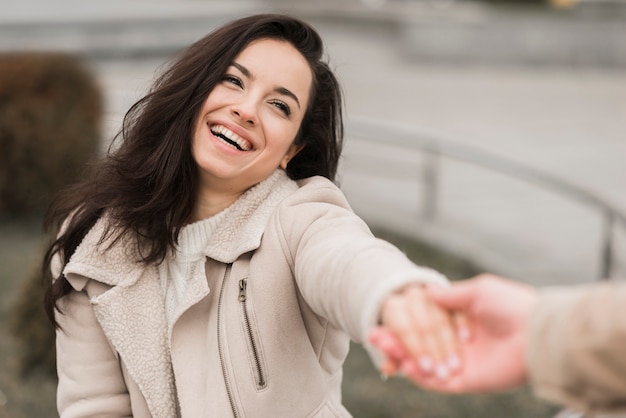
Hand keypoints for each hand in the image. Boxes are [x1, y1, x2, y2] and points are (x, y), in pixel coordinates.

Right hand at [372, 274, 537, 392]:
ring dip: (401, 357)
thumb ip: (449, 296)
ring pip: (423, 365)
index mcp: (460, 322)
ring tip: (382, 348)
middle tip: (374, 335)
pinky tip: (403, 364)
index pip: (424, 325)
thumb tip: (425, 292)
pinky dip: (418, 376)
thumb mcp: (478, 290)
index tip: (383, 319)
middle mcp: (458, 344)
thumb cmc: (511, 306)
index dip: (404, 324)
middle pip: (419, 346)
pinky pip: (436, 382)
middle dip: (395, 342)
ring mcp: (461, 364)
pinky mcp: (467, 381)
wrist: (536, 332)